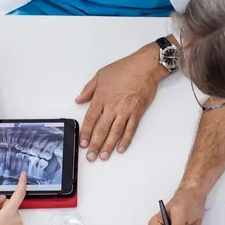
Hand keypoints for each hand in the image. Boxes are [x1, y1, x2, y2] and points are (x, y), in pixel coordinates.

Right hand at [0, 173, 26, 224]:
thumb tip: (2, 198)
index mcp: (10, 212)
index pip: (19, 194)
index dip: (22, 183)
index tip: (24, 174)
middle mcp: (18, 218)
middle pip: (11, 205)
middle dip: (2, 207)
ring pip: (11, 214)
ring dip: (4, 216)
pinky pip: (13, 222)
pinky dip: (6, 224)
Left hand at [76, 44, 166, 160]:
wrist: (145, 67)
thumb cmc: (124, 68)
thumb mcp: (101, 75)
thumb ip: (88, 89)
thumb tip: (79, 100)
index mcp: (101, 98)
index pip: (91, 119)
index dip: (86, 133)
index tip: (83, 143)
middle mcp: (112, 107)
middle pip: (101, 130)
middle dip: (95, 145)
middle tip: (91, 157)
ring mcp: (125, 111)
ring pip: (115, 133)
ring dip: (108, 146)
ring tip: (103, 157)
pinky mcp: (137, 113)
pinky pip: (130, 130)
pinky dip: (125, 140)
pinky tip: (121, 149)